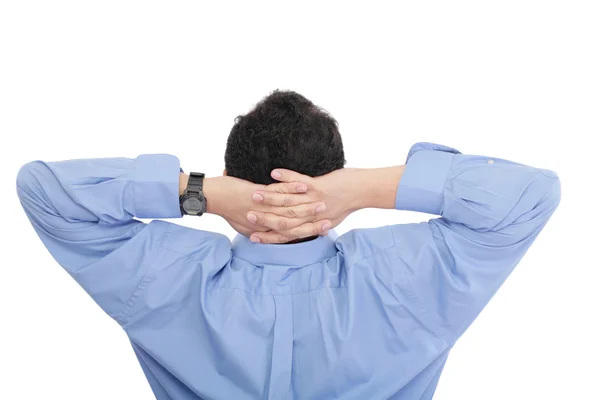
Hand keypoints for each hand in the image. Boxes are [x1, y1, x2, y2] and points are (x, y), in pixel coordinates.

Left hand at [202, 175, 331, 242]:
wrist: (210, 197)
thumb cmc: (226, 209)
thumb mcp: (242, 224)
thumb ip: (254, 229)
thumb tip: (262, 233)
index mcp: (261, 229)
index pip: (289, 234)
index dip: (307, 232)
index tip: (323, 230)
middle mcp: (263, 220)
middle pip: (293, 223)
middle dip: (313, 220)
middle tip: (329, 219)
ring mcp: (260, 208)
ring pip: (289, 208)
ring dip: (307, 205)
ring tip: (323, 202)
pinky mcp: (256, 193)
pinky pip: (278, 191)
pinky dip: (292, 187)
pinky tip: (305, 186)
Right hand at [248, 165, 404, 243]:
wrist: (362, 192)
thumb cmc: (344, 206)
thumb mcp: (327, 221)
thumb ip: (311, 226)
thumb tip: (298, 229)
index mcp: (311, 226)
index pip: (285, 235)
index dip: (268, 236)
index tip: (252, 236)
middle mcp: (310, 216)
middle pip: (282, 220)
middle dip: (262, 217)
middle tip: (246, 215)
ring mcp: (313, 201)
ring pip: (287, 201)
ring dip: (269, 197)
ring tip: (253, 193)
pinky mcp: (318, 187)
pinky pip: (299, 182)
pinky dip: (286, 177)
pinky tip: (273, 172)